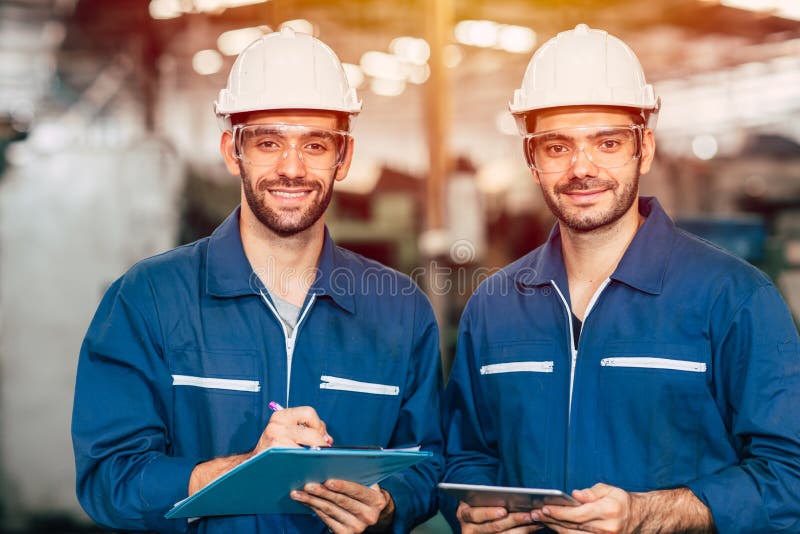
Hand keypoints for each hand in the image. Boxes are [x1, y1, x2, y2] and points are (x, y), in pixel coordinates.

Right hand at [188, 406, 331, 495]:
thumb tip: (327, 438)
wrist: (248, 466)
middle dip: (321, 442)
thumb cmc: (271, 450)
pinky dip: (306, 462)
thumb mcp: (285, 431)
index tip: (323, 437)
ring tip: (314, 458)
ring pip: (309, 446)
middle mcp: (277, 425)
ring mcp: (276, 440)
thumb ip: (306, 429)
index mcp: (281, 415)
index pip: (309, 413)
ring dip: (315, 453)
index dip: (319, 425)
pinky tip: (305, 465)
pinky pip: (300, 458)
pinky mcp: (276, 454)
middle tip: (323, 451)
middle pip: (312, 431)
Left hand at [291, 480, 393, 532]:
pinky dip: (314, 508)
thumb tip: (334, 462)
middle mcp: (368, 516)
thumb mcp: (368, 481)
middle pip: (341, 501)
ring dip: (312, 501)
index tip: (328, 481)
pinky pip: (326, 519)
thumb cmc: (365, 491)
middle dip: (322, 492)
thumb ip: (357, 474)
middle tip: (308, 485)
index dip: (343, 486)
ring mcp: (357, 527)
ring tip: (298, 493)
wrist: (370, 513)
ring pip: (330, 511)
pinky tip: (305, 501)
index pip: (358, 491)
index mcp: (376, 500)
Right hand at [457, 501, 542, 532]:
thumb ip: (487, 497)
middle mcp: (469, 530)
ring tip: (534, 519)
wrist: (475, 520)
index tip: (504, 511)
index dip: (489, 513)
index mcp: (464, 514)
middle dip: (513, 520)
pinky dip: (523, 532)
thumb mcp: (478, 499)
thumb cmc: (479, 503)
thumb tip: (509, 496)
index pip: (475, 515)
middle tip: (528, 514)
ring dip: (522, 528)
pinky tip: (534, 526)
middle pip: (493, 527)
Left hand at [531, 483, 634, 533]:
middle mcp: (606, 529)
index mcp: (607, 512)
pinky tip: (555, 526)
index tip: (544, 507)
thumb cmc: (622, 501)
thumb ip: (591, 492)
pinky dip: (565, 533)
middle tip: (534, 513)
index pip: (577, 514)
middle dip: (551, 519)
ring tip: (541, 519)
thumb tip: (574, 495)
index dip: (559, 512)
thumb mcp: (609, 490)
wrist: (640, 518)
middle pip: (572, 526)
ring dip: (555, 528)